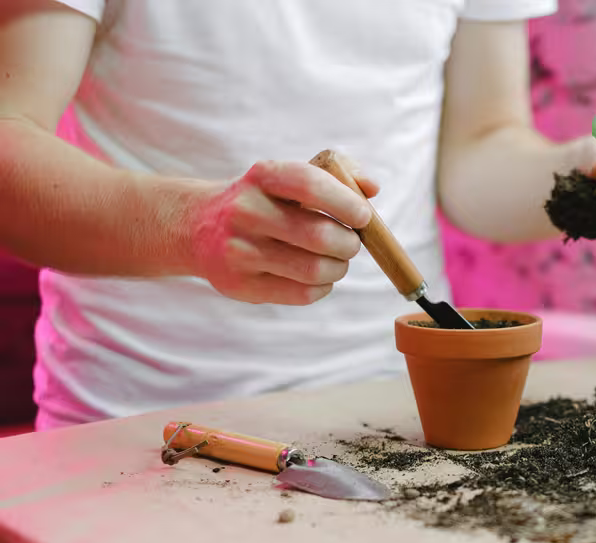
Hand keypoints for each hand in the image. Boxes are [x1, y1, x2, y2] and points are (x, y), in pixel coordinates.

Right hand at [190, 157, 378, 304]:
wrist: (199, 227)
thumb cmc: (266, 200)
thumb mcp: (290, 176)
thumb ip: (338, 172)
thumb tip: (373, 187)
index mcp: (263, 176)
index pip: (311, 185)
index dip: (347, 203)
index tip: (363, 217)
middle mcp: (245, 211)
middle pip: (319, 236)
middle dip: (349, 244)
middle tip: (351, 244)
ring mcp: (239, 251)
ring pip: (314, 270)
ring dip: (338, 268)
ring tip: (336, 261)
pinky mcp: (240, 285)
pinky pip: (302, 294)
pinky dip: (322, 288)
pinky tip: (316, 277)